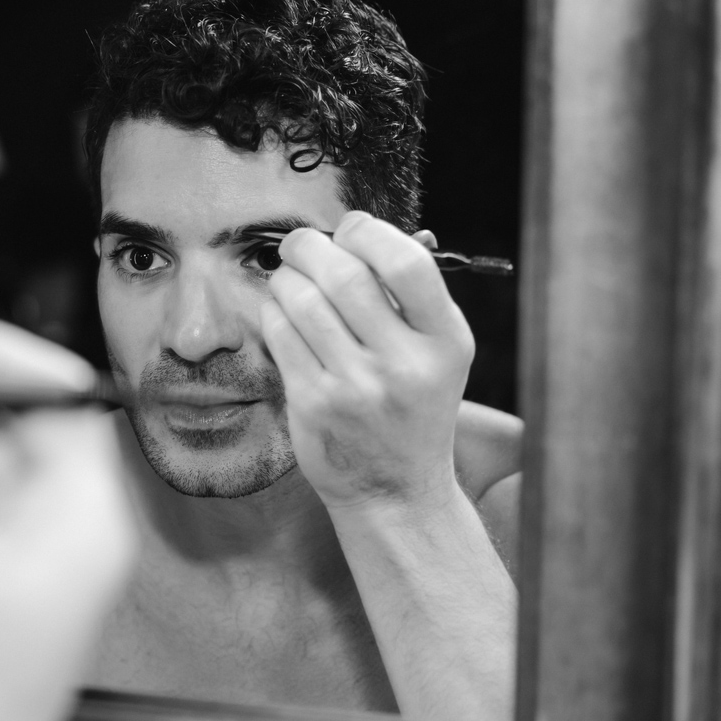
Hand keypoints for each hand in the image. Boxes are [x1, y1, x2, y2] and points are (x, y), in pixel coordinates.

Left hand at [261, 212, 474, 511]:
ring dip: (286, 276)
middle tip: (301, 245)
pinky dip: (274, 310)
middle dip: (311, 245)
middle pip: (344, 274)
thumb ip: (410, 294)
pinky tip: (283, 313)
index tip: (352, 230)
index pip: (406, 263)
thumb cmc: (413, 406)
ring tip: (290, 278)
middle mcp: (403, 365)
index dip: (369, 231)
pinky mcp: (313, 404)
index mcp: (446, 342)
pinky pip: (280, 332)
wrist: (394, 490)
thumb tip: (357, 232)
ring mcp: (355, 387)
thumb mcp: (438, 351)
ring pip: (302, 300)